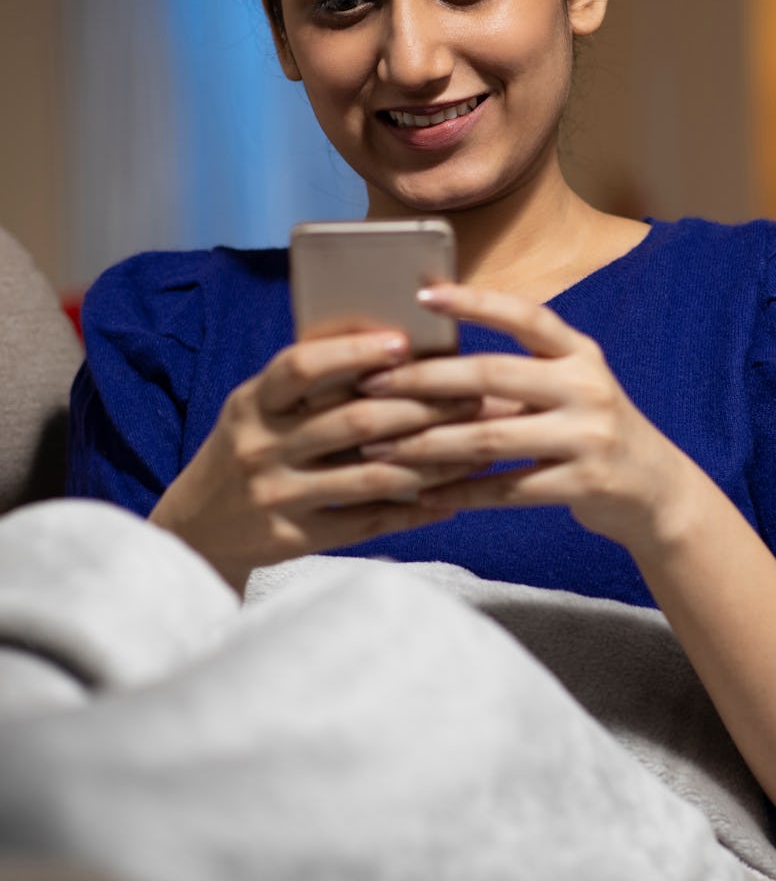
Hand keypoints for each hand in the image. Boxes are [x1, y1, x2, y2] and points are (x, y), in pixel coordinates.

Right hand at [150, 329, 475, 590]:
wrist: (196, 530)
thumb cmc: (245, 452)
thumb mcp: (257, 411)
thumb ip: (307, 387)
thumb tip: (390, 350)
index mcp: (252, 404)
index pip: (300, 367)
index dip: (352, 352)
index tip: (402, 343)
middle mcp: (261, 447)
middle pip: (354, 422)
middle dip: (422, 407)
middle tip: (472, 397)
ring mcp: (277, 495)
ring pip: (370, 475)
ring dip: (431, 461)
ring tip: (474, 448)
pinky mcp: (293, 537)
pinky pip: (366, 523)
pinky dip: (412, 511)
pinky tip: (448, 500)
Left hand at [357, 284, 691, 555]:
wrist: (657, 491)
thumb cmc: (591, 431)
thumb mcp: (569, 389)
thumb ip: (515, 375)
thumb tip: (429, 365)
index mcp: (579, 353)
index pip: (524, 315)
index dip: (474, 302)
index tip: (423, 294)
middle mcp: (586, 386)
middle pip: (491, 375)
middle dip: (423, 380)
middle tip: (370, 384)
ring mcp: (588, 435)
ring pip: (489, 438)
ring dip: (426, 445)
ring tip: (378, 450)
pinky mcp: (584, 484)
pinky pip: (506, 489)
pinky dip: (460, 493)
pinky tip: (421, 495)